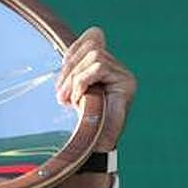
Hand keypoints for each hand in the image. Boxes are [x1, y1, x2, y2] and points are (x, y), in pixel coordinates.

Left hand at [53, 27, 136, 187]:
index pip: (93, 37)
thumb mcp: (71, 92)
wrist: (91, 150)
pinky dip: (83, 81)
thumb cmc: (80, 123)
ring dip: (74, 78)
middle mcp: (119, 69)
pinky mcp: (127, 85)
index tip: (62, 68)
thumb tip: (65, 53)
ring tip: (68, 100)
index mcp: (105, 67)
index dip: (74, 48)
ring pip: (95, 56)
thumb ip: (72, 72)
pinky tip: (78, 98)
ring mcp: (125, 76)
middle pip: (91, 47)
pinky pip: (99, 68)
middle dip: (69, 69)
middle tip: (60, 95)